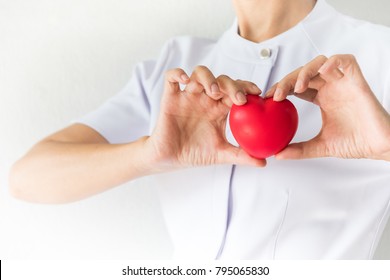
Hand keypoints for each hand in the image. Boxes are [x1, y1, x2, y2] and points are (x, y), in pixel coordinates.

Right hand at [145, 66, 265, 169]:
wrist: (170, 159)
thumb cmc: (195, 154)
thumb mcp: (221, 154)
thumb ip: (242, 156)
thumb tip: (264, 162)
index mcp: (219, 108)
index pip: (236, 90)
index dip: (246, 87)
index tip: (257, 93)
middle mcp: (205, 99)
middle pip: (221, 80)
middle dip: (232, 85)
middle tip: (238, 98)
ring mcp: (188, 96)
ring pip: (199, 73)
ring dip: (209, 78)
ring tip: (214, 92)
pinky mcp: (170, 97)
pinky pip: (171, 78)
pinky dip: (177, 74)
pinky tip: (185, 81)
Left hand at [265, 55, 389, 160]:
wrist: (378, 146)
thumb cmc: (355, 143)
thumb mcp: (320, 146)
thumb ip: (299, 149)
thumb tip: (278, 155)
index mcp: (322, 98)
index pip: (296, 86)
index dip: (281, 88)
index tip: (268, 98)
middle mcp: (330, 87)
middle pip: (303, 73)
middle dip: (287, 80)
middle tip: (275, 95)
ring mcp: (343, 82)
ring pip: (320, 63)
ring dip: (305, 71)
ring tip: (297, 87)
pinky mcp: (357, 79)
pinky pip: (345, 60)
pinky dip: (332, 62)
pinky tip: (321, 74)